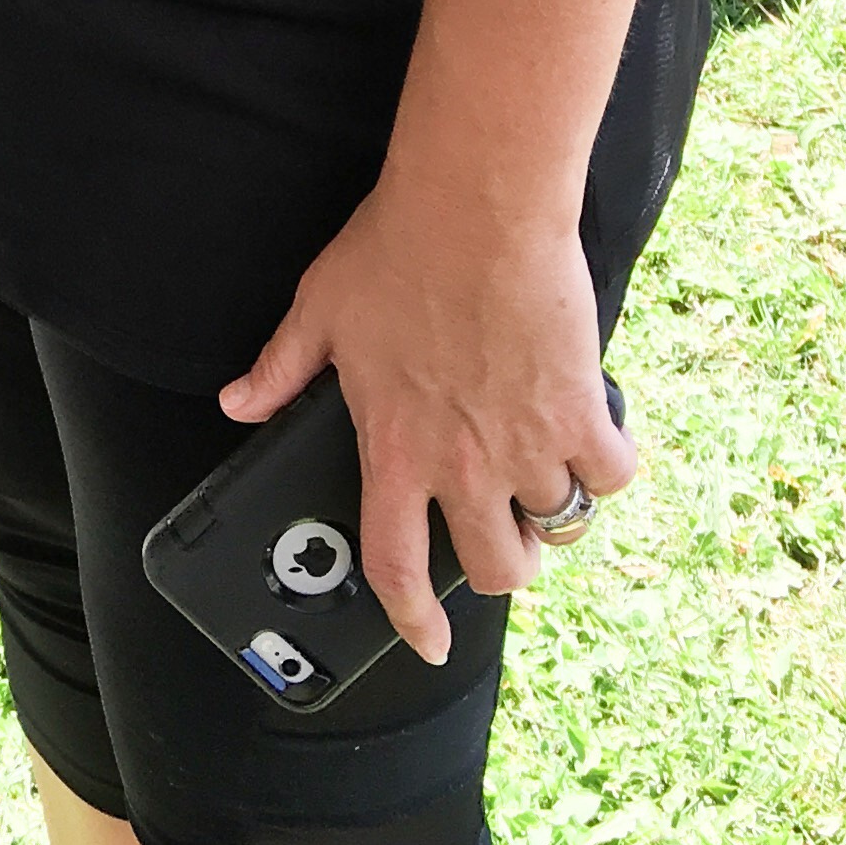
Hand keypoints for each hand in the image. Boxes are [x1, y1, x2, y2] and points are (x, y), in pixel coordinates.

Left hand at [218, 173, 635, 665]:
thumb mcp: (320, 309)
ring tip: (547, 481)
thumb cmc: (395, 248)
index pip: (394, 565)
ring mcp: (525, 444)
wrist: (476, 204)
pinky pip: (610, 476)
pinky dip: (605, 466)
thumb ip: (280, 368)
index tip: (427, 640)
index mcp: (394, 449)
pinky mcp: (578, 413)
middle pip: (497, 569)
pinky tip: (592, 438)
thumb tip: (235, 404)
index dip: (411, 620)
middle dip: (505, 564)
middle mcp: (462, 465)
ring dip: (554, 515)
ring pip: (558, 529)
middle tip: (506, 532)